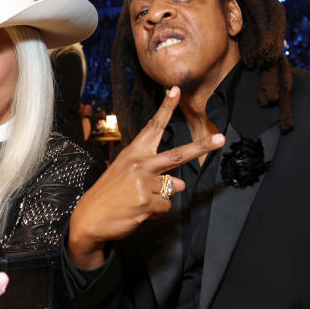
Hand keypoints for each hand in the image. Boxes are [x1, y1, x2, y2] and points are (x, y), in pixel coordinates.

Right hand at [67, 87, 224, 269]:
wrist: (89, 218)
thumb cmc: (108, 196)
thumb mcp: (128, 179)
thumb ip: (156, 176)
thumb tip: (180, 184)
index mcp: (133, 153)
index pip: (153, 127)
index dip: (166, 109)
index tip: (176, 91)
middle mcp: (140, 164)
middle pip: (177, 155)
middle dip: (201, 147)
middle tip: (220, 139)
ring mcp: (144, 183)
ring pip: (171, 189)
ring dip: (159, 199)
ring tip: (137, 202)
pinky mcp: (147, 201)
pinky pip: (165, 206)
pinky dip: (155, 212)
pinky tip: (138, 211)